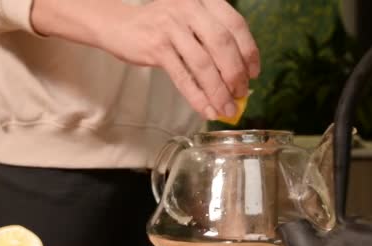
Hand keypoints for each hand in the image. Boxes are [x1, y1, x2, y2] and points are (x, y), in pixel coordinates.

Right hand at [32, 0, 260, 119]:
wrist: (118, 25)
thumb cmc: (157, 26)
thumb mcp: (187, 20)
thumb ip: (209, 38)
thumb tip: (235, 75)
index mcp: (203, 1)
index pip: (235, 24)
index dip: (249, 50)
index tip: (254, 72)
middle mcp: (189, 9)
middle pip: (222, 44)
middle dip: (235, 73)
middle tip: (241, 93)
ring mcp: (172, 28)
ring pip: (203, 63)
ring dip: (218, 89)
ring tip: (226, 107)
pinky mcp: (156, 48)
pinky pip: (183, 76)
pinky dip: (197, 96)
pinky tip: (206, 109)